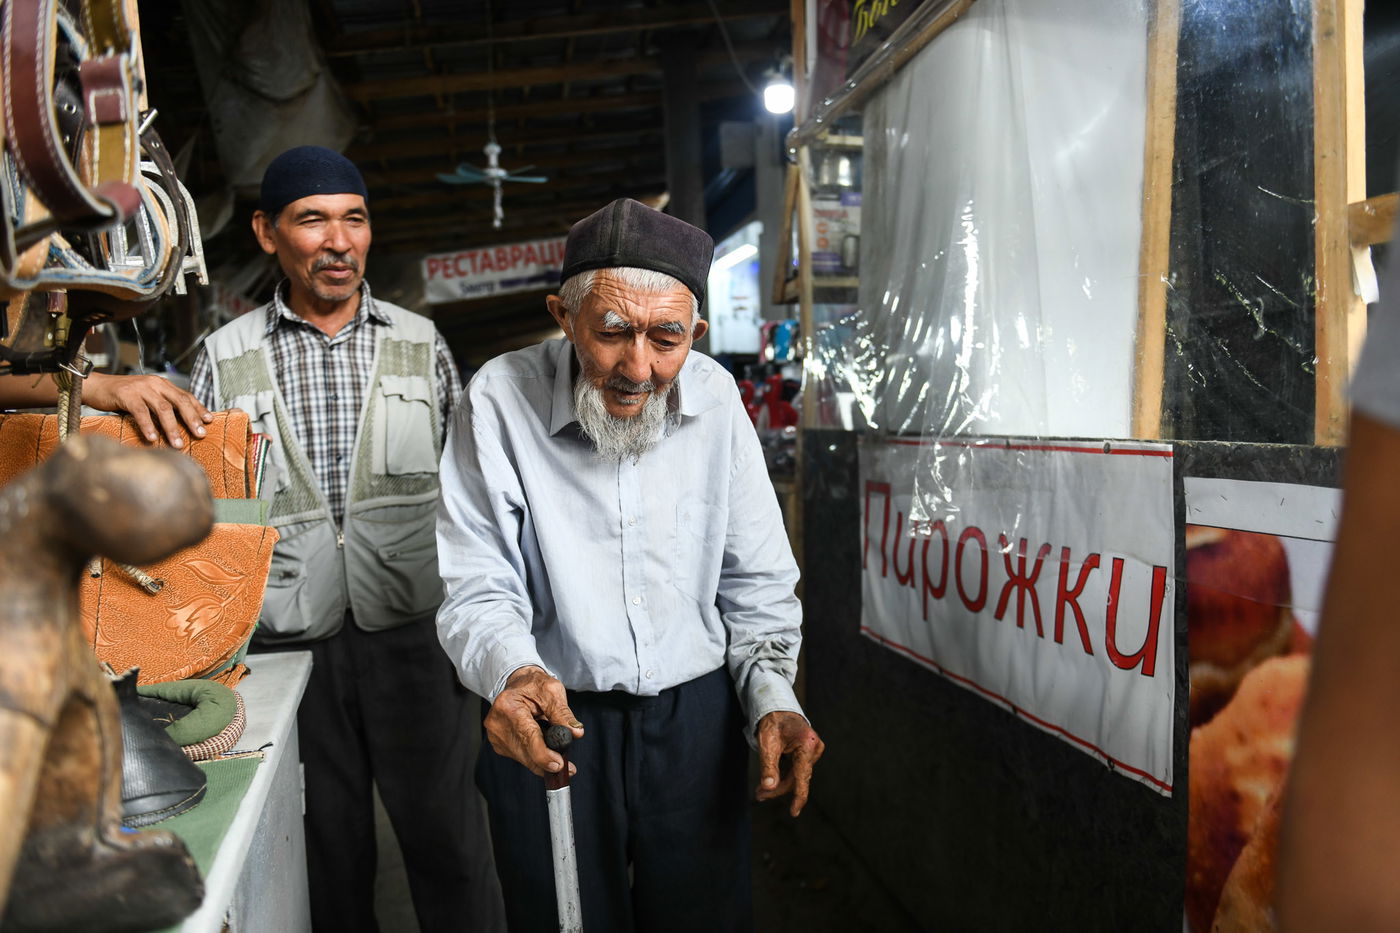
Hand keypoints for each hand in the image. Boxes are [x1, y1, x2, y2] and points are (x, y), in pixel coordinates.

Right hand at [83, 373, 212, 447]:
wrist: (96, 386)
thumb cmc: (123, 396)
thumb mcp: (147, 397)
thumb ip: (161, 405)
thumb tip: (180, 424)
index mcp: (162, 384)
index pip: (186, 395)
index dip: (198, 408)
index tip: (209, 421)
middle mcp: (155, 383)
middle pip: (179, 401)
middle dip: (192, 419)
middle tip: (200, 434)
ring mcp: (141, 388)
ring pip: (162, 408)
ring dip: (172, 428)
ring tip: (178, 444)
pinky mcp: (126, 394)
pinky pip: (141, 412)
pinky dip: (148, 426)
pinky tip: (152, 438)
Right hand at [485, 666, 584, 777]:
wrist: (519, 684)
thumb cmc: (535, 686)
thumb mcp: (553, 691)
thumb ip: (563, 713)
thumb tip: (576, 733)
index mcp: (508, 706)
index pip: (527, 737)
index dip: (544, 755)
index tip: (559, 765)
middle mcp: (497, 723)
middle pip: (525, 753)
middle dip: (548, 761)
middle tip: (568, 766)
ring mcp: (496, 736)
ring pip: (524, 759)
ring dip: (542, 758)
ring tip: (553, 742)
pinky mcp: (499, 744)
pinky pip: (521, 757)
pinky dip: (534, 755)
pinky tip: (540, 742)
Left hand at [755, 711, 824, 816]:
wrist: (777, 708)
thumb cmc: (772, 722)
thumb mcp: (767, 744)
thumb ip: (768, 766)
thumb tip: (768, 787)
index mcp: (807, 744)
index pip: (802, 776)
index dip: (798, 797)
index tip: (794, 812)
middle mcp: (815, 748)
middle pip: (796, 778)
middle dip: (777, 788)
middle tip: (759, 795)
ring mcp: (814, 750)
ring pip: (796, 776)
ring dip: (779, 784)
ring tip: (761, 791)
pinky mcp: (809, 752)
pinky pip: (797, 770)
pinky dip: (784, 776)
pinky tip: (771, 782)